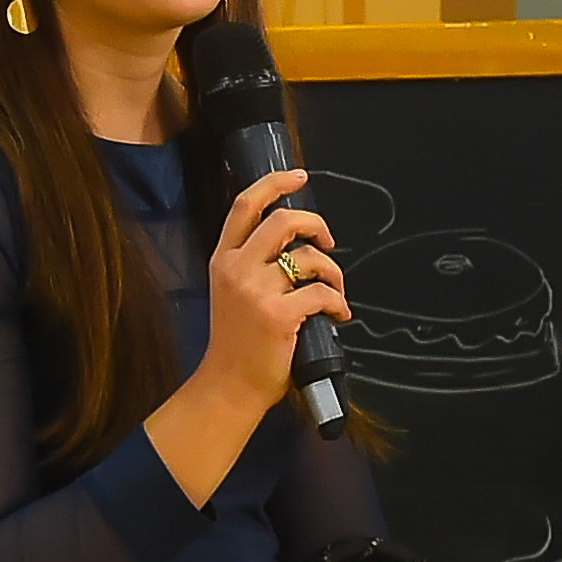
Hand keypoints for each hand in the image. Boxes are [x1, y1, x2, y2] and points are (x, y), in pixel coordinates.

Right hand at [199, 165, 343, 407]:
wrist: (228, 385)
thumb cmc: (237, 342)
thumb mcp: (232, 292)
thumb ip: (254, 265)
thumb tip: (297, 244)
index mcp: (223, 259)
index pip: (245, 206)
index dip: (275, 184)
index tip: (299, 176)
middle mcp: (236, 268)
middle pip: (283, 221)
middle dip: (316, 225)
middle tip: (328, 243)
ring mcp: (256, 291)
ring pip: (310, 258)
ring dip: (333, 272)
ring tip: (335, 292)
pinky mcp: (279, 315)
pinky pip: (323, 293)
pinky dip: (338, 303)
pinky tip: (338, 315)